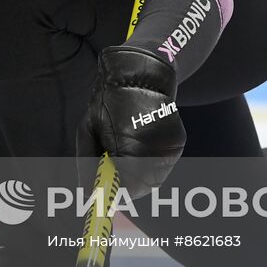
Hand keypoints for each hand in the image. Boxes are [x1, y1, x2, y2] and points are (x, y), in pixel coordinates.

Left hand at [75, 45, 185, 198]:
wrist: (142, 73)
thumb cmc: (109, 100)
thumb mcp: (87, 129)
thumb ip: (87, 163)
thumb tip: (88, 193)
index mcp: (128, 143)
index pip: (123, 186)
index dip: (113, 192)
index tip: (104, 193)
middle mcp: (154, 147)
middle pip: (141, 187)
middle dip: (126, 186)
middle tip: (113, 175)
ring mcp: (169, 146)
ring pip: (153, 179)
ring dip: (138, 175)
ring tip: (125, 152)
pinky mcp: (178, 143)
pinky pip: (162, 166)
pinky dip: (149, 165)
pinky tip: (139, 146)